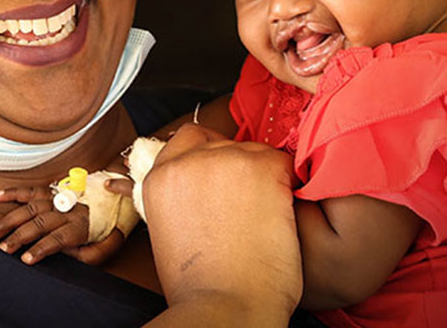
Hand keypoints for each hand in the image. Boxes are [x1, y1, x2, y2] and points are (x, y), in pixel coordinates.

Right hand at [0, 186, 124, 264]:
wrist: (115, 201)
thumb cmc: (105, 231)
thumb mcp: (102, 250)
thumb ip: (86, 256)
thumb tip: (65, 255)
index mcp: (80, 226)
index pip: (57, 239)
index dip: (41, 248)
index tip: (25, 259)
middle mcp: (68, 210)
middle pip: (40, 223)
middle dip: (20, 236)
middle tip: (3, 248)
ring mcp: (59, 197)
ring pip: (32, 207)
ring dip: (11, 219)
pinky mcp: (53, 189)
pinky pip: (32, 190)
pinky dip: (14, 192)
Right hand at [144, 124, 302, 326]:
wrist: (225, 306)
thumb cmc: (201, 286)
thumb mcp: (169, 231)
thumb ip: (180, 198)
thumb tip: (204, 190)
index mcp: (160, 178)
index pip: (187, 140)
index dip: (208, 156)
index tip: (221, 177)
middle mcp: (188, 161)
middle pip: (221, 143)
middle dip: (236, 166)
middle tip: (249, 201)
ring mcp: (225, 160)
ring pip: (253, 151)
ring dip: (262, 177)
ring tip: (265, 217)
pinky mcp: (261, 168)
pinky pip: (283, 164)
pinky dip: (287, 185)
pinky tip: (281, 216)